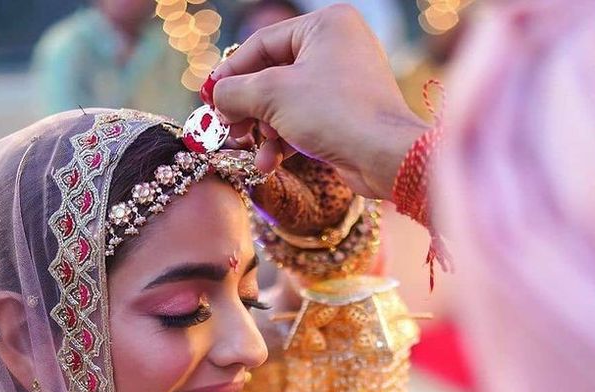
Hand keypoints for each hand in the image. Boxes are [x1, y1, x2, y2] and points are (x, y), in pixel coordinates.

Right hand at [212, 5, 427, 199]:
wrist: (385, 157)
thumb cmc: (334, 113)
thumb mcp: (273, 96)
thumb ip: (236, 92)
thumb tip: (216, 98)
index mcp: (326, 24)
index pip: (263, 44)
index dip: (231, 72)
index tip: (209, 98)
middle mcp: (338, 48)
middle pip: (274, 75)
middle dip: (248, 107)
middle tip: (227, 128)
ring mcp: (345, 84)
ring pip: (288, 104)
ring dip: (264, 130)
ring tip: (248, 150)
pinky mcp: (347, 117)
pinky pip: (305, 123)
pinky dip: (284, 142)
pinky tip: (268, 163)